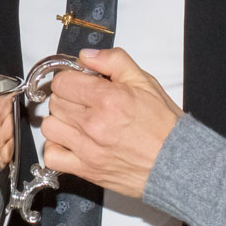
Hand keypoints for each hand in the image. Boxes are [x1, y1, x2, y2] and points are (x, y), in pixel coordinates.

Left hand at [41, 47, 182, 198]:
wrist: (175, 163)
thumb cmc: (163, 127)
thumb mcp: (145, 82)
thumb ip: (114, 62)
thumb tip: (87, 56)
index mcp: (108, 100)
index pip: (62, 82)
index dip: (70, 79)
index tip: (79, 83)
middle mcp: (94, 124)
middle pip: (56, 102)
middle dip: (68, 97)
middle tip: (84, 101)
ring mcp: (88, 149)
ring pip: (50, 126)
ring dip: (60, 121)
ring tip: (77, 121)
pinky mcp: (86, 169)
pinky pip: (52, 155)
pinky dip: (56, 148)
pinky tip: (71, 141)